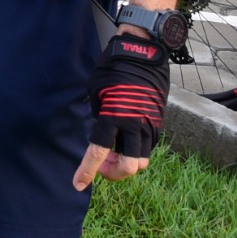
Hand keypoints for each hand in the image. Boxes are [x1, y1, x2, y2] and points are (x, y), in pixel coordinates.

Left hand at [73, 32, 168, 188]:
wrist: (142, 53)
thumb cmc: (113, 69)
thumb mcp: (96, 92)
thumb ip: (99, 116)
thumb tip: (103, 133)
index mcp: (113, 116)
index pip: (98, 152)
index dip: (87, 171)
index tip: (78, 184)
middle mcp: (134, 125)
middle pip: (128, 167)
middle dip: (113, 172)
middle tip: (101, 165)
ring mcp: (150, 125)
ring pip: (141, 161)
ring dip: (125, 164)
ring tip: (112, 153)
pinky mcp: (158, 122)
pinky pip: (148, 147)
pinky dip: (135, 151)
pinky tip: (123, 142)